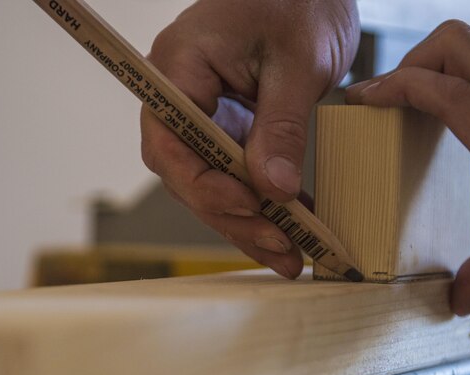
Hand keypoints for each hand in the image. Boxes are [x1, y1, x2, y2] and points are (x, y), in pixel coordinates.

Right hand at [140, 0, 358, 278]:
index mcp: (179, 67)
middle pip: (187, 174)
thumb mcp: (298, 62)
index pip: (169, 143)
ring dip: (248, 222)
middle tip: (280, 246)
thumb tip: (273, 190)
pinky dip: (262, 204)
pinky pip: (234, 175)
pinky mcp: (226, 127)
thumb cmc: (300, 1)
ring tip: (290, 255)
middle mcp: (180, 95)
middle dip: (232, 216)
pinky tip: (291, 228)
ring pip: (210, 183)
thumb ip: (281, 126)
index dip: (203, 185)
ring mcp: (202, 114)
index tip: (250, 207)